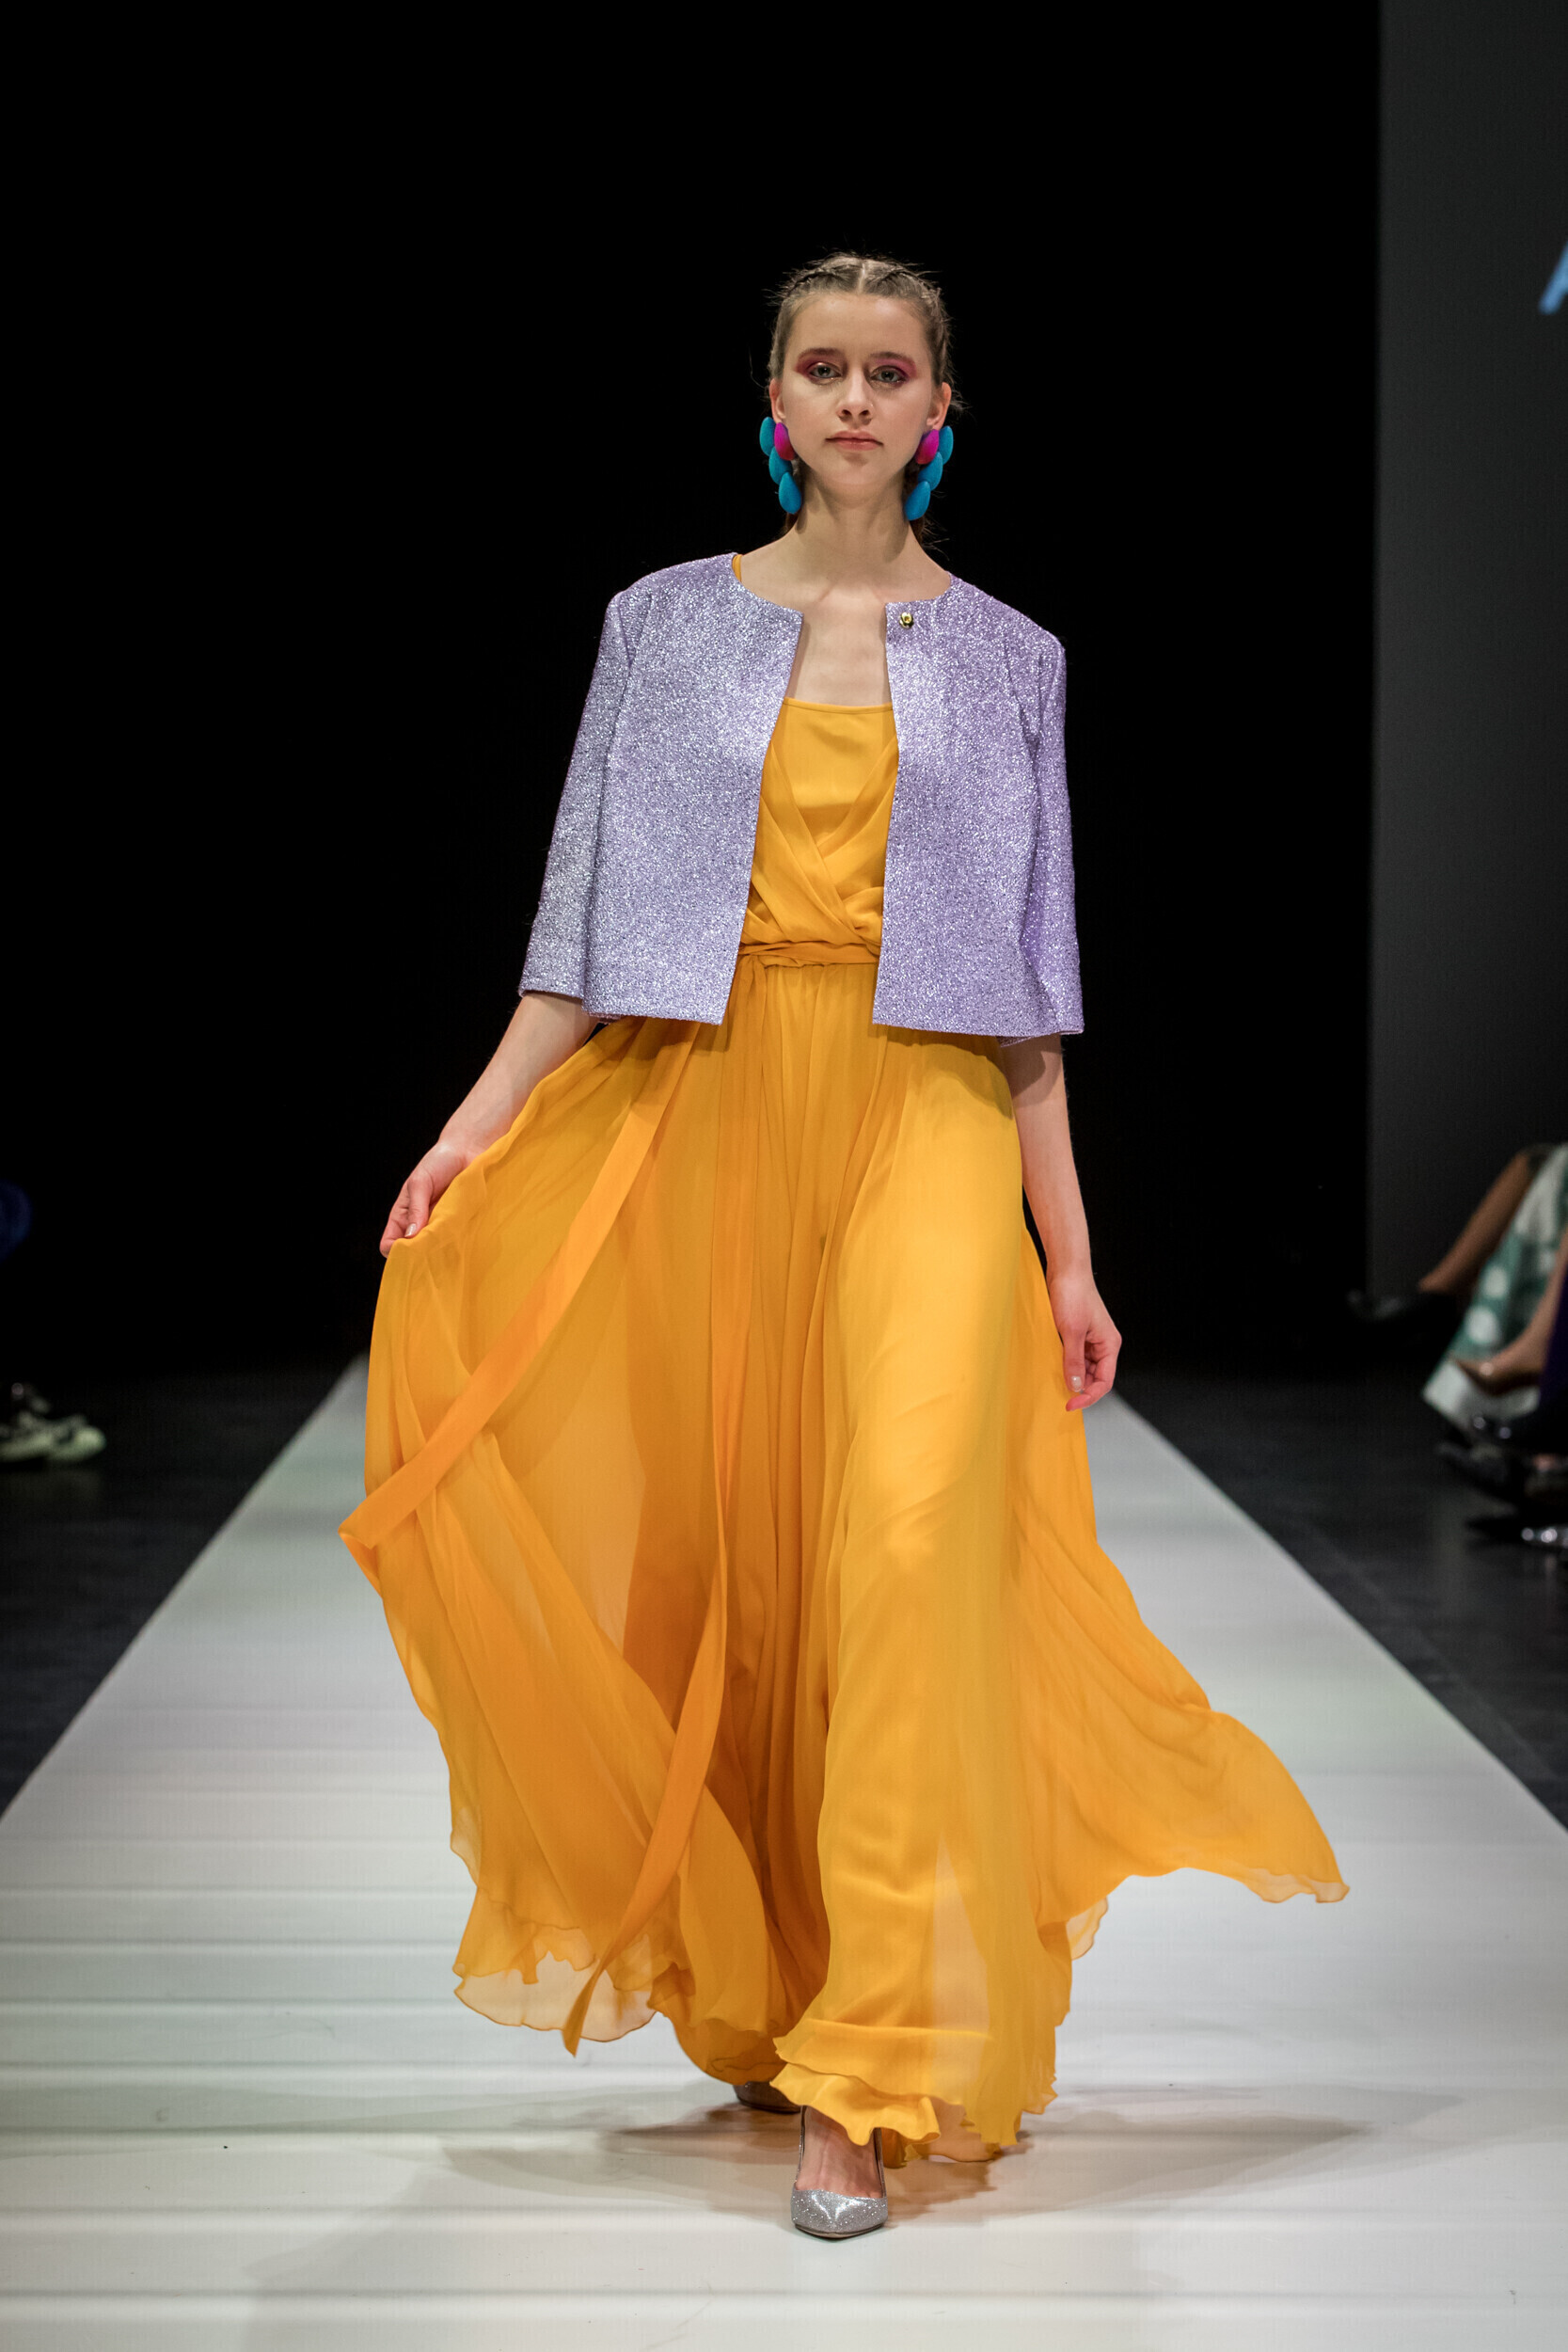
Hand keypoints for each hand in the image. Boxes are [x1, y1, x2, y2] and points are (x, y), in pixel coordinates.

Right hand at [379, 1141, 475, 1257]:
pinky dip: (457, 1243)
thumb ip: (415, 1209)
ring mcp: (439, 1228)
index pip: (389, 1244)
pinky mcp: (459, 1226)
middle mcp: (420, 1226)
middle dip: (419, 1256)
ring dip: (440, 1250)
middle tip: (432, 1248)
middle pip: (412, 1253)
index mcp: (403, 1217)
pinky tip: (463, 1237)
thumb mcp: (420, 1183)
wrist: (466, 1151)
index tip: (409, 1249)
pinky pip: (455, 1242)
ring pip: (434, 1251)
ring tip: (449, 1241)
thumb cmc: (438, 1164)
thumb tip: (410, 1236)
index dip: (394, 1251)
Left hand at [1046, 1267, 1120, 1409]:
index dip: (1089, 1396)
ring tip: (1055, 1381)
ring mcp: (1090, 1340)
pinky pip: (1074, 1357)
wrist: (1066, 1270)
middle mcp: (1103, 1344)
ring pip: (1083, 1368)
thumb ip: (1073, 1361)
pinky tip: (1054, 1366)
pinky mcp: (1078, 1334)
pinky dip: (1065, 1364)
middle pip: (1095, 1377)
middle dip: (1079, 1388)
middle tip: (1061, 1397)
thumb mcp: (1071, 1331)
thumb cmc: (1073, 1294)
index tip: (1071, 1403)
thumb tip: (1075, 1386)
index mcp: (1109, 1344)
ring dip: (1071, 1376)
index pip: (1104, 1381)